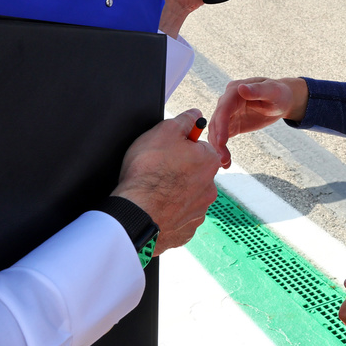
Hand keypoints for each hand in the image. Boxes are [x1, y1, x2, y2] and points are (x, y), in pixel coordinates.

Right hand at [112, 109, 220, 252]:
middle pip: (195, 172)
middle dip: (180, 170)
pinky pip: (179, 217)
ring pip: (188, 196)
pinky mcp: (186, 231)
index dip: (181, 147)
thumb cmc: (148, 171)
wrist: (135, 212)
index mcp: (209, 162)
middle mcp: (210, 188)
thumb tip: (196, 114)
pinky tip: (155, 208)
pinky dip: (169, 213)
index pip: (200, 147)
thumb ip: (185, 120)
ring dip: (175, 193)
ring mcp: (199, 212)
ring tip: (153, 192)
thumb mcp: (165, 131)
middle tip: (157, 171)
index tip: (166, 151)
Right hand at [208, 77, 306, 167]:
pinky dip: (221, 149)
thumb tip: (241, 88)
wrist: (281, 101)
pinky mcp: (231, 124)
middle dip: (217, 140)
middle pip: (217, 122)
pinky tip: (226, 162)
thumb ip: (257, 90)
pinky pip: (222, 137)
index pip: (224, 109)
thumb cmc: (279, 93)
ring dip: (217, 147)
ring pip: (216, 131)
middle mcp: (227, 101)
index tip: (222, 142)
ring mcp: (228, 113)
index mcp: (234, 91)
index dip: (221, 125)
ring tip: (224, 163)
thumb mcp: (272, 91)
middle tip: (222, 159)